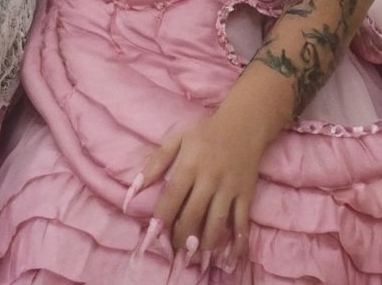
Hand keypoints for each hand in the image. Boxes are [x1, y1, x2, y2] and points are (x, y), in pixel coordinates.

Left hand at [140, 108, 264, 261]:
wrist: (245, 122)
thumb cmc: (207, 131)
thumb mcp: (179, 137)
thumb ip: (156, 161)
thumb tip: (135, 188)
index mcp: (190, 164)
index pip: (172, 197)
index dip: (162, 219)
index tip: (154, 235)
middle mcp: (209, 178)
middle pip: (193, 215)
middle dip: (181, 236)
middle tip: (175, 248)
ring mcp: (229, 187)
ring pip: (216, 223)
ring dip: (204, 244)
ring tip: (195, 254)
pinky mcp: (246, 193)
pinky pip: (242, 222)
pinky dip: (237, 242)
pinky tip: (229, 258)